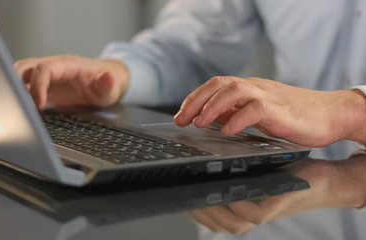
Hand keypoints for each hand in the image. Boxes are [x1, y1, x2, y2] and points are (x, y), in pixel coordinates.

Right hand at [14, 55, 129, 108]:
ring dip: (13, 88)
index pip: (45, 69)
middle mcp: (53, 66)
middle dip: (16, 84)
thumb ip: (107, 84)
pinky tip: (21, 109)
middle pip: (24, 67)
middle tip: (19, 106)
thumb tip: (107, 77)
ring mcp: (46, 75)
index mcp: (67, 65)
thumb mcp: (111, 88)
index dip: (37, 85)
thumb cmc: (106, 85)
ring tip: (18, 108)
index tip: (37, 105)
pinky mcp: (42, 84)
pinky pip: (22, 84)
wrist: (105, 83)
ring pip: (19, 74)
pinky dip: (17, 94)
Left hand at [173, 76, 365, 146]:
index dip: (194, 98)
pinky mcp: (280, 110)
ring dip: (212, 106)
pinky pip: (255, 109)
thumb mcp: (257, 114)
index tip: (181, 114)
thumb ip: (235, 112)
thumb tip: (209, 117)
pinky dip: (238, 119)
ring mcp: (268, 96)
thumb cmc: (292, 115)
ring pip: (234, 90)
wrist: (329, 114)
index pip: (215, 85)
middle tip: (181, 120)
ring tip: (198, 123)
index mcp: (248, 89)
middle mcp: (255, 88)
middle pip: (219, 84)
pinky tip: (227, 131)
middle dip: (196, 101)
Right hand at [189, 153, 365, 233]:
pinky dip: (236, 205)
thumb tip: (204, 158)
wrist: (319, 177)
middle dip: (197, 209)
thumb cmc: (283, 170)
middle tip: (186, 191)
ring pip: (228, 222)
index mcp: (239, 207)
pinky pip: (249, 214)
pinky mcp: (271, 209)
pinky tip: (229, 192)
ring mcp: (258, 214)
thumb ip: (230, 168)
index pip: (208, 215)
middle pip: (214, 221)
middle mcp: (246, 215)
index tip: (179, 193)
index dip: (191, 208)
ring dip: (213, 210)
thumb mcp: (250, 167)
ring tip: (203, 193)